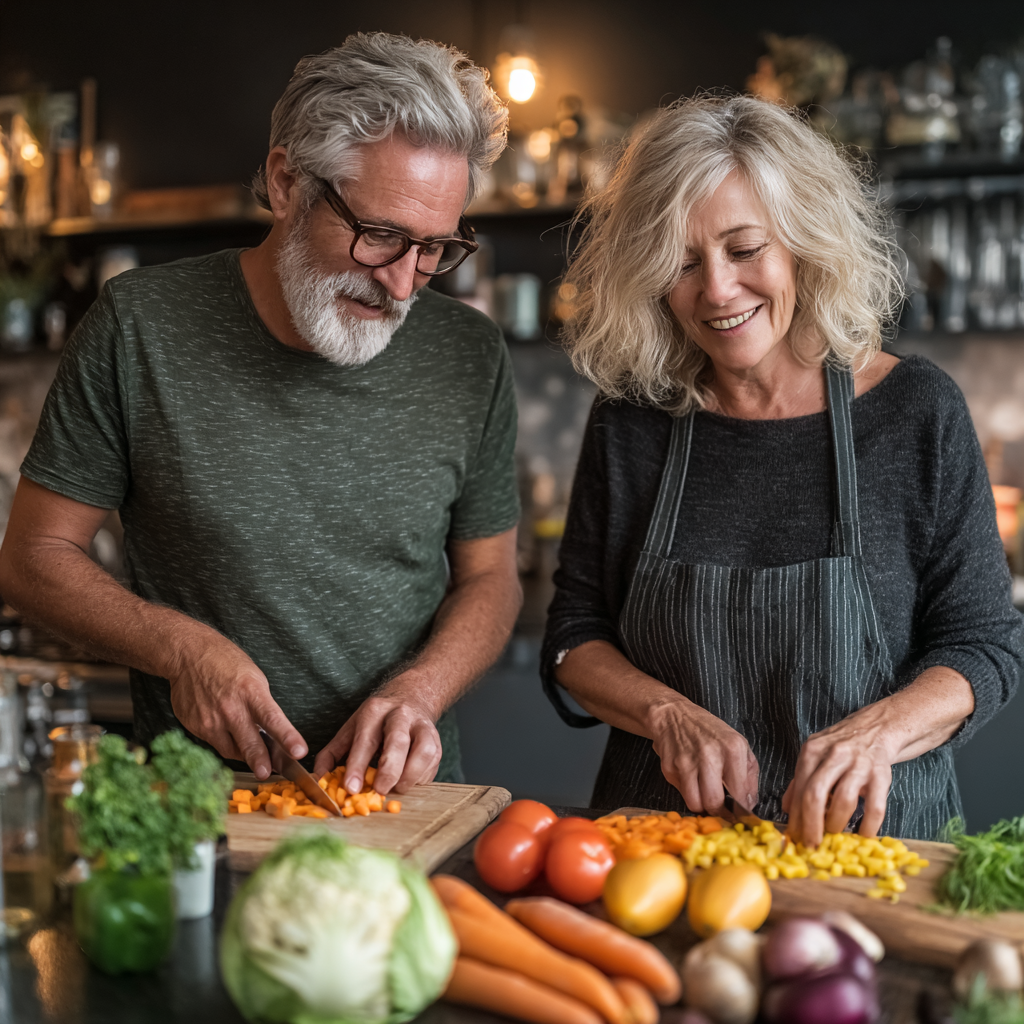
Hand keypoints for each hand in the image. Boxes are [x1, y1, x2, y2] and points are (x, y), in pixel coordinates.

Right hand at [166, 631, 306, 779]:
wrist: (188, 655)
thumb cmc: (226, 663)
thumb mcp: (254, 678)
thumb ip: (261, 706)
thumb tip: (271, 733)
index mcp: (251, 692)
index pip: (273, 719)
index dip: (287, 737)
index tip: (299, 752)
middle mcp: (230, 709)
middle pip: (249, 742)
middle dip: (259, 760)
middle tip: (266, 773)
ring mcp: (211, 720)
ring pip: (231, 750)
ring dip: (244, 754)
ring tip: (254, 754)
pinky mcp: (195, 727)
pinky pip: (215, 744)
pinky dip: (225, 742)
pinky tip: (225, 730)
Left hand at [313, 682, 441, 795]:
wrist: (412, 696)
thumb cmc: (377, 720)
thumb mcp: (351, 729)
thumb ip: (332, 753)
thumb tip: (319, 779)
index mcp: (374, 712)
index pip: (365, 740)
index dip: (358, 766)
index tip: (351, 788)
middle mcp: (400, 715)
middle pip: (398, 741)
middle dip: (389, 770)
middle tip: (380, 790)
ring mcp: (422, 726)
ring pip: (424, 750)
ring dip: (411, 775)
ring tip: (398, 788)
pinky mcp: (436, 740)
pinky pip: (434, 761)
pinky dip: (422, 776)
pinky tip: (409, 781)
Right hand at [649, 697, 759, 814]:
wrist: (674, 716)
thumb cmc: (710, 732)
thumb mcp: (738, 744)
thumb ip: (749, 774)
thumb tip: (750, 803)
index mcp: (732, 749)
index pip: (739, 794)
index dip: (741, 810)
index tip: (739, 813)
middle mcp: (709, 755)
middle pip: (715, 803)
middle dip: (719, 812)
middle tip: (722, 810)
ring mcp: (687, 762)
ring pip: (695, 804)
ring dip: (702, 806)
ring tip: (706, 797)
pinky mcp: (669, 767)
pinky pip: (681, 793)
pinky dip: (688, 792)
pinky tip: (691, 780)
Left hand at [782, 703, 895, 845]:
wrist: (876, 729)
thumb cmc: (840, 747)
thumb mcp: (815, 756)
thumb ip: (800, 781)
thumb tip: (786, 809)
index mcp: (813, 751)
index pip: (800, 788)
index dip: (797, 816)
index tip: (795, 837)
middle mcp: (834, 755)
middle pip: (816, 794)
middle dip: (812, 824)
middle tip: (812, 844)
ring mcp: (859, 764)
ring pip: (843, 800)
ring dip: (837, 823)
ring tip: (835, 836)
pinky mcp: (881, 774)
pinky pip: (875, 806)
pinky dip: (869, 825)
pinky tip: (863, 835)